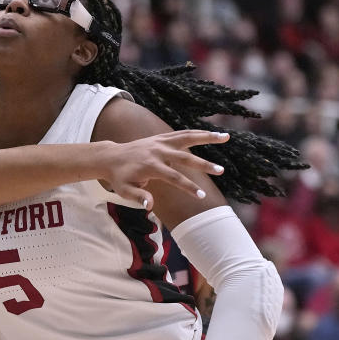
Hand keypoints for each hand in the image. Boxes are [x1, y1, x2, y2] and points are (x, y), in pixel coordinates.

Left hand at [98, 130, 228, 209]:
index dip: (188, 187)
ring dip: (207, 137)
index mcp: (150, 166)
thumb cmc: (119, 178)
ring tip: (226, 136)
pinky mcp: (161, 137)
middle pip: (185, 157)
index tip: (202, 196)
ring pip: (187, 137)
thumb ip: (138, 197)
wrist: (111, 157)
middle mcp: (157, 151)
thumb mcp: (124, 190)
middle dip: (203, 164)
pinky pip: (182, 134)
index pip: (173, 178)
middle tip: (221, 171)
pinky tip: (213, 134)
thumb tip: (149, 206)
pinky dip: (197, 133)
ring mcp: (160, 142)